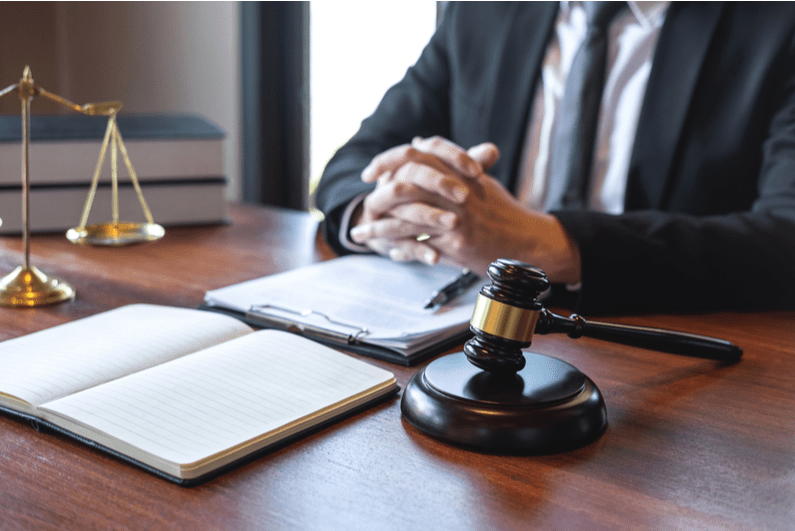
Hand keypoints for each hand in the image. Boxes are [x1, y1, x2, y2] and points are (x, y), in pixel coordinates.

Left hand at [351, 136, 580, 283]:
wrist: (528, 240)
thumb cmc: (502, 212)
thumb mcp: (477, 180)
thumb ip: (448, 162)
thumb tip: (419, 141)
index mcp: (459, 170)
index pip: (415, 154)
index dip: (387, 161)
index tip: (369, 173)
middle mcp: (456, 190)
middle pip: (404, 186)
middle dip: (376, 198)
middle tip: (361, 208)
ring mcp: (456, 216)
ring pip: (406, 219)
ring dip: (379, 229)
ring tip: (360, 236)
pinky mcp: (457, 242)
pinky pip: (420, 244)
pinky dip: (402, 249)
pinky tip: (390, 252)